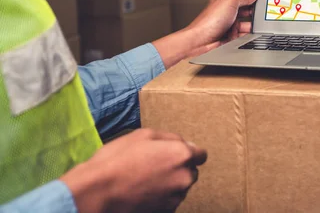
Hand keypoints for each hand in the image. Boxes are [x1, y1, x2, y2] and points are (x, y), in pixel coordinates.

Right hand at [61, 129, 206, 212]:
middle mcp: (185, 177)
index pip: (201, 155)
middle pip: (190, 171)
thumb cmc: (118, 159)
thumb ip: (170, 138)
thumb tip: (185, 143)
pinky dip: (161, 197)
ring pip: (180, 187)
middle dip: (179, 168)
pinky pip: (169, 201)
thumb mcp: (144, 135)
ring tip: (146, 180)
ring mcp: (176, 197)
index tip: (174, 154)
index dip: (188, 153)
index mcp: (182, 155)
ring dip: (170, 183)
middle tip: (155, 166)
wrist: (98, 192)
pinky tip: (143, 192)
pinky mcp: (166, 211)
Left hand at [152, 0, 258, 68]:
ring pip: (248, 21)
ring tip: (257, 23)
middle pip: (247, 6)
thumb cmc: (209, 22)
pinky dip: (250, 33)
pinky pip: (245, 33)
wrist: (201, 43)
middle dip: (255, 7)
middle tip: (264, 7)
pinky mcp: (232, 35)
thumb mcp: (229, 2)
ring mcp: (230, 23)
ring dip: (253, 22)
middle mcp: (227, 10)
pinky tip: (251, 33)